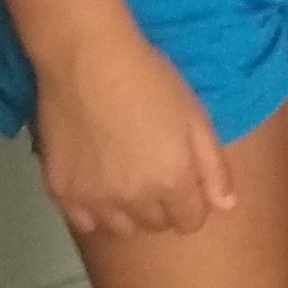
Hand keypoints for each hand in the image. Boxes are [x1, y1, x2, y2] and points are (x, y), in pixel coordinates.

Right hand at [28, 27, 237, 237]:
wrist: (88, 60)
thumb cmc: (150, 80)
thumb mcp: (196, 117)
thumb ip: (214, 168)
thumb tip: (226, 207)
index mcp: (173, 181)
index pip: (190, 221)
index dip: (190, 203)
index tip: (182, 181)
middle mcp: (134, 200)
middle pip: (155, 224)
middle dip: (161, 205)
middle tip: (152, 170)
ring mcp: (94, 199)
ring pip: (120, 228)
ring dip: (127, 212)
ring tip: (123, 179)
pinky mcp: (61, 192)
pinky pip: (83, 223)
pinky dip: (93, 211)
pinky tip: (95, 184)